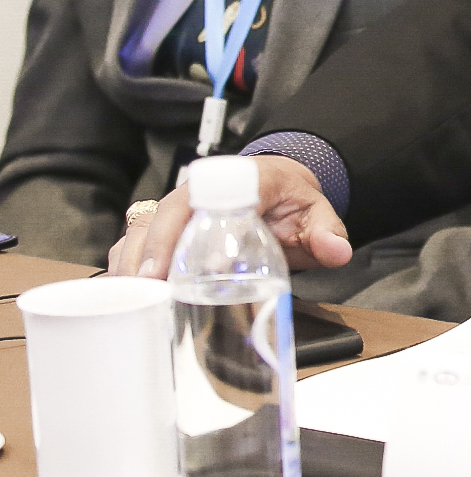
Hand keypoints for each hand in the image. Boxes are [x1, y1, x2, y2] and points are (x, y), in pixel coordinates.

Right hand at [108, 155, 353, 277]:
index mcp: (243, 179)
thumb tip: (336, 250)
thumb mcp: (317, 213)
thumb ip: (327, 231)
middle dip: (153, 250)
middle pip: (165, 212)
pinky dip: (127, 263)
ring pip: (143, 224)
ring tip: (132, 297)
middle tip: (151, 288)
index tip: (188, 266)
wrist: (278, 183)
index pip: (211, 196)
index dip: (191, 229)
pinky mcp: (166, 221)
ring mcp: (180, 204)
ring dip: (133, 260)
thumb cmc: (291, 199)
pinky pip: (136, 238)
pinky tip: (126, 293)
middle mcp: (202, 187)